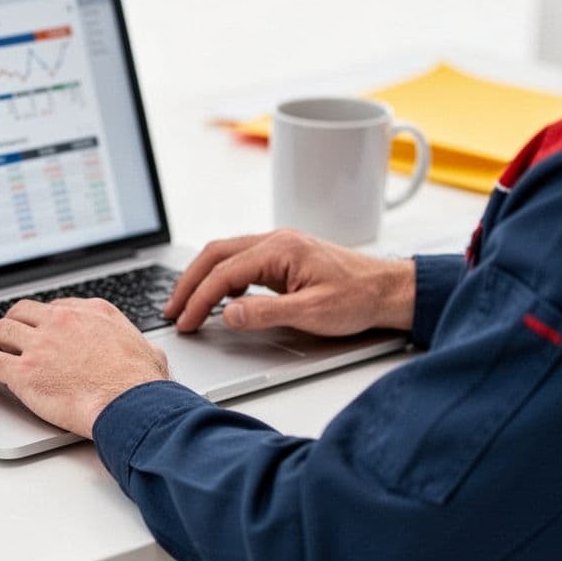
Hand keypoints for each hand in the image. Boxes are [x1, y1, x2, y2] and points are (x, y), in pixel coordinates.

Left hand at [0, 298, 170, 438]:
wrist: (131, 403)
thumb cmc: (143, 384)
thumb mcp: (148, 351)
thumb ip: (139, 345)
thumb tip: (148, 353)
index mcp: (91, 313)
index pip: (55, 307)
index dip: (39, 319)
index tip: (33, 326)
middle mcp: (62, 321)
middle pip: (22, 312)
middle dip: (8, 322)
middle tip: (0, 333)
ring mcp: (40, 344)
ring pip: (0, 331)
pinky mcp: (24, 371)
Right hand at [163, 229, 415, 334]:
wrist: (389, 290)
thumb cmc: (359, 299)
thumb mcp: (312, 313)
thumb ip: (265, 313)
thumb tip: (226, 314)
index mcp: (280, 249)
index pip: (224, 272)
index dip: (199, 299)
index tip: (184, 320)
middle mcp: (276, 240)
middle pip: (215, 254)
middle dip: (188, 283)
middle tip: (172, 310)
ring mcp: (279, 246)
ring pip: (225, 254)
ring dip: (202, 278)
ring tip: (187, 304)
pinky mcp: (284, 256)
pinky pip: (241, 259)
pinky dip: (222, 276)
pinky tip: (222, 297)